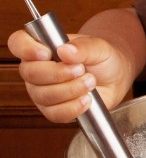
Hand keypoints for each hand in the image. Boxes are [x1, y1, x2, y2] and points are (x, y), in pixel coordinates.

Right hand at [7, 29, 131, 122]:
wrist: (115, 78)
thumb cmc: (102, 59)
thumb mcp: (99, 47)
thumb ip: (83, 47)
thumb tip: (65, 50)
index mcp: (41, 47)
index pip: (18, 43)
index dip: (27, 49)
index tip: (47, 54)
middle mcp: (36, 69)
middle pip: (30, 73)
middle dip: (58, 73)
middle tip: (81, 69)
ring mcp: (41, 91)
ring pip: (43, 95)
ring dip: (70, 90)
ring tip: (90, 82)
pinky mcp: (53, 110)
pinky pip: (55, 113)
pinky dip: (73, 107)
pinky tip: (87, 99)